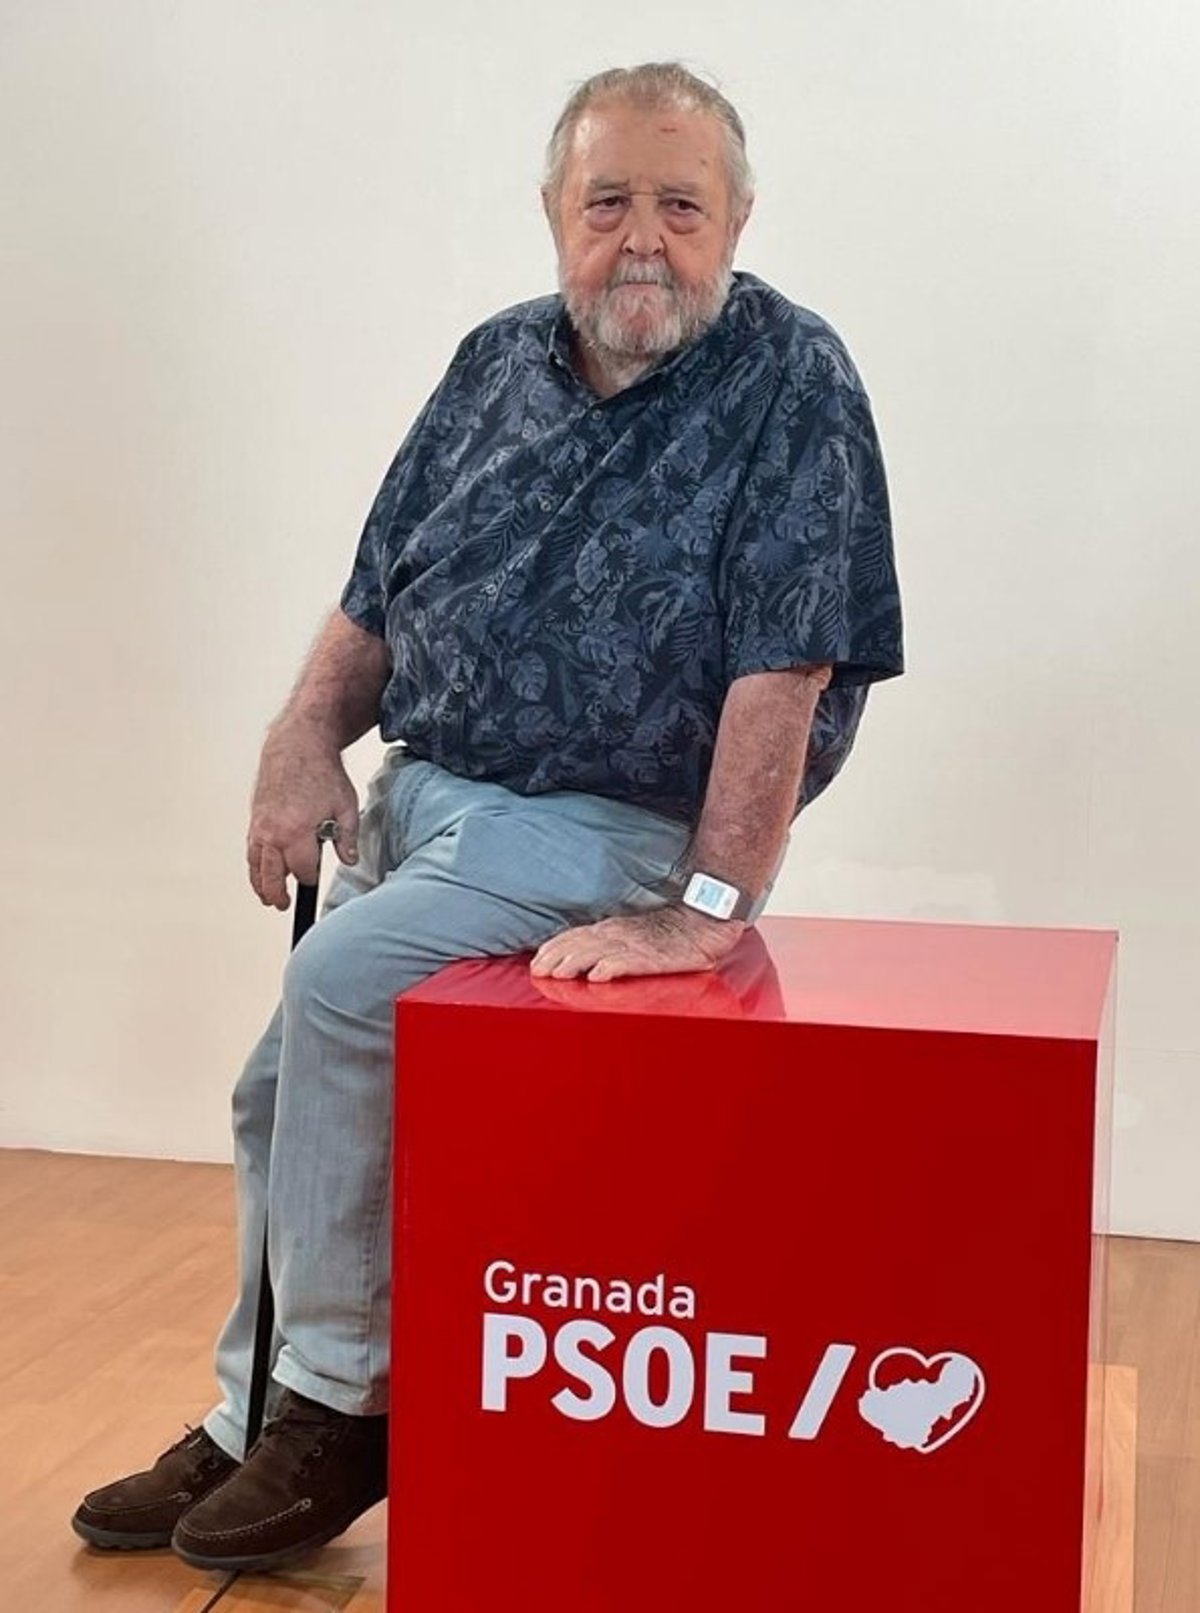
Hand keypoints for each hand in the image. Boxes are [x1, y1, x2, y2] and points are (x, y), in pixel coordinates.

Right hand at [246, 724, 359, 909]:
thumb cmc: (321, 772)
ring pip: (255, 865)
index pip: (303, 871)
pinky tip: (260, 871)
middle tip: (282, 904)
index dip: (310, 878)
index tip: (313, 877)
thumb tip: (349, 860)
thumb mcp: (345, 806)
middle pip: (271, 876)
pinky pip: (251, 849)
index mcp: (297, 832)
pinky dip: (254, 864)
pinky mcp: (254, 818)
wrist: (297, 746)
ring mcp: (260, 826)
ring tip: (268, 897)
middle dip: (278, 894)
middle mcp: (273, 832)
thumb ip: (347, 838)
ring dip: (261, 883)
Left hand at [530, 906, 744, 982]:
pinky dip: (610, 968)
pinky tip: (597, 977)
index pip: (574, 935)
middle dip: (555, 957)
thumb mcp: (630, 932)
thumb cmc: (666, 931)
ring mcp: (633, 945)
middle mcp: (616, 934)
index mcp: (610, 928)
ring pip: (596, 952)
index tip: (536, 961)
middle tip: (538, 971)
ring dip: (575, 962)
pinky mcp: (651, 957)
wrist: (700, 922)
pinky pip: (627, 962)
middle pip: (579, 944)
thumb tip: (583, 958)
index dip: (553, 948)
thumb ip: (608, 941)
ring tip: (559, 974)